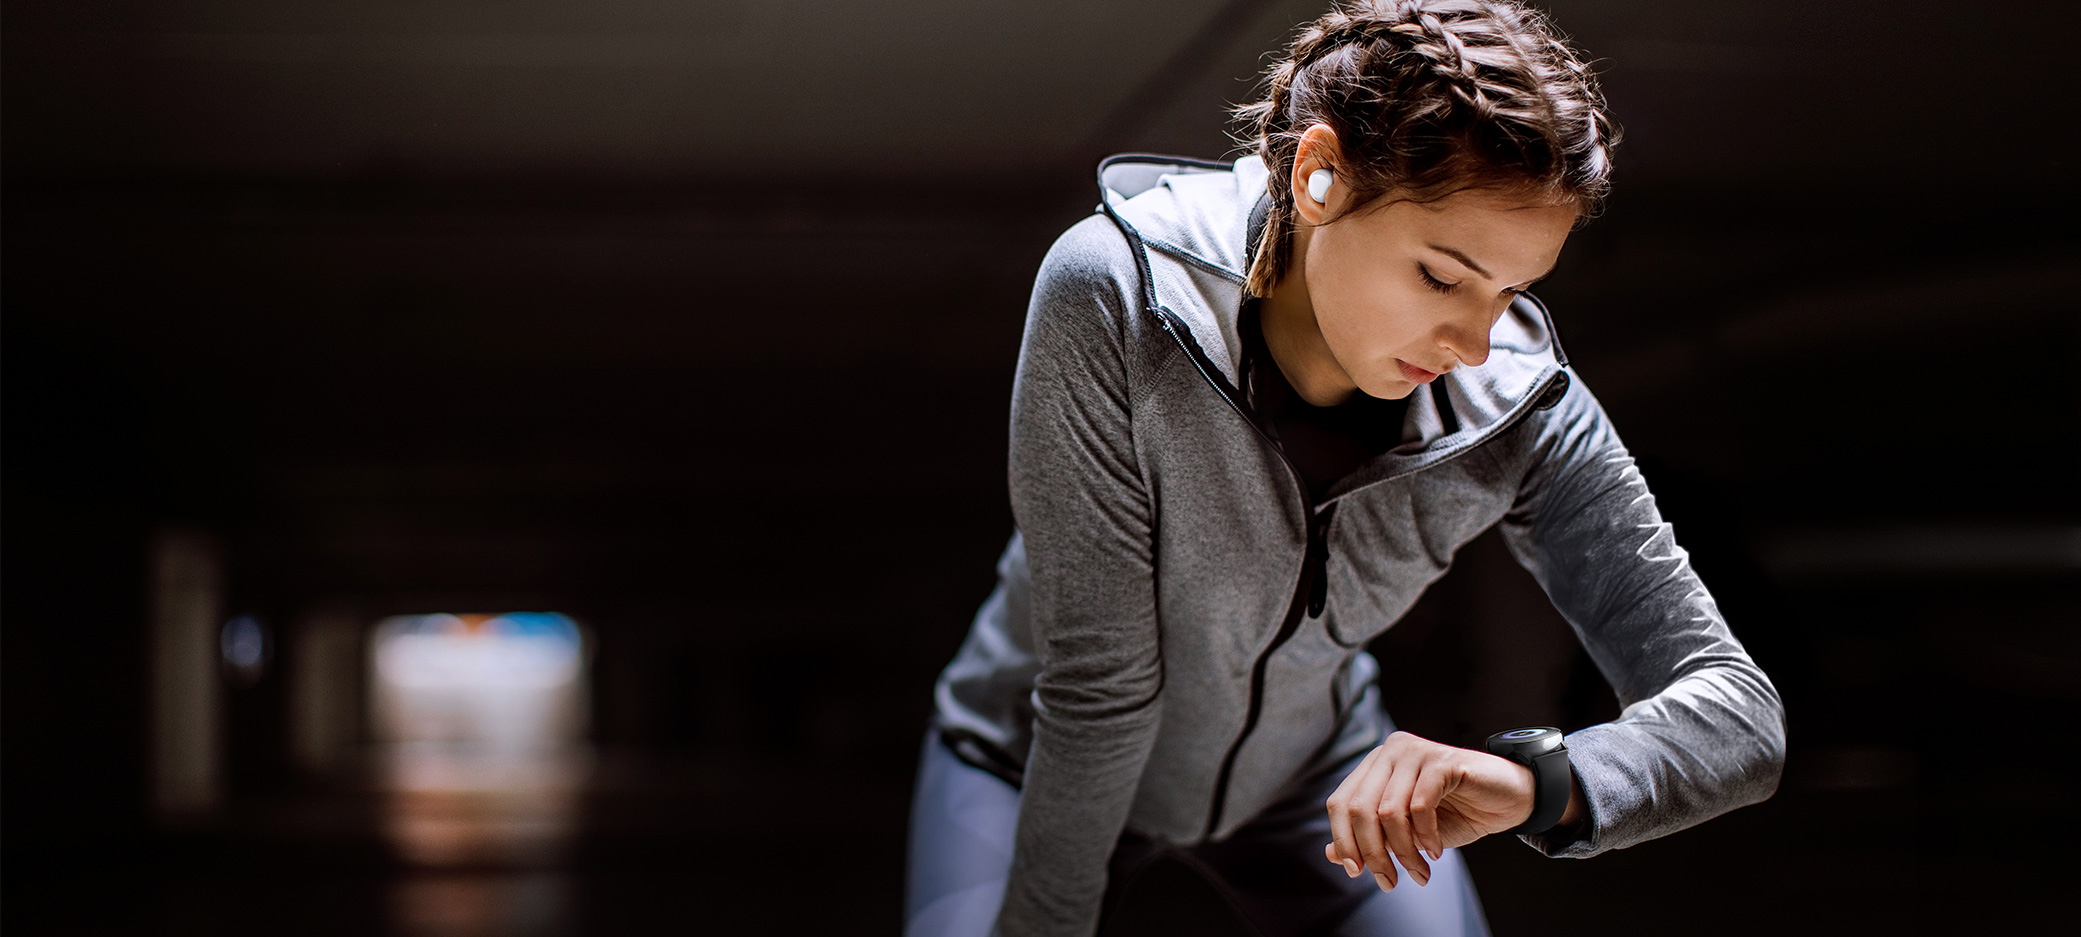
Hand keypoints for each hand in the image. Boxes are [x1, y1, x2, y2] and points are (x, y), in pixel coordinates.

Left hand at [1322, 730, 1539, 892]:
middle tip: (1390, 882)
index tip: (1356, 872)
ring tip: (1420, 872)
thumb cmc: (1455, 813)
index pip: (1340, 803)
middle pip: (1359, 809)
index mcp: (1375, 765)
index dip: (1343, 840)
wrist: (1508, 800)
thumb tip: (1332, 854)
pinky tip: (1436, 851)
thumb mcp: (1406, 833)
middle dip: (1373, 853)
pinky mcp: (1442, 761)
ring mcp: (1415, 752)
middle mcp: (1390, 752)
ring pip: (1388, 812)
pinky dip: (1425, 836)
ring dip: (1404, 852)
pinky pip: (1419, 806)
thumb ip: (1371, 837)